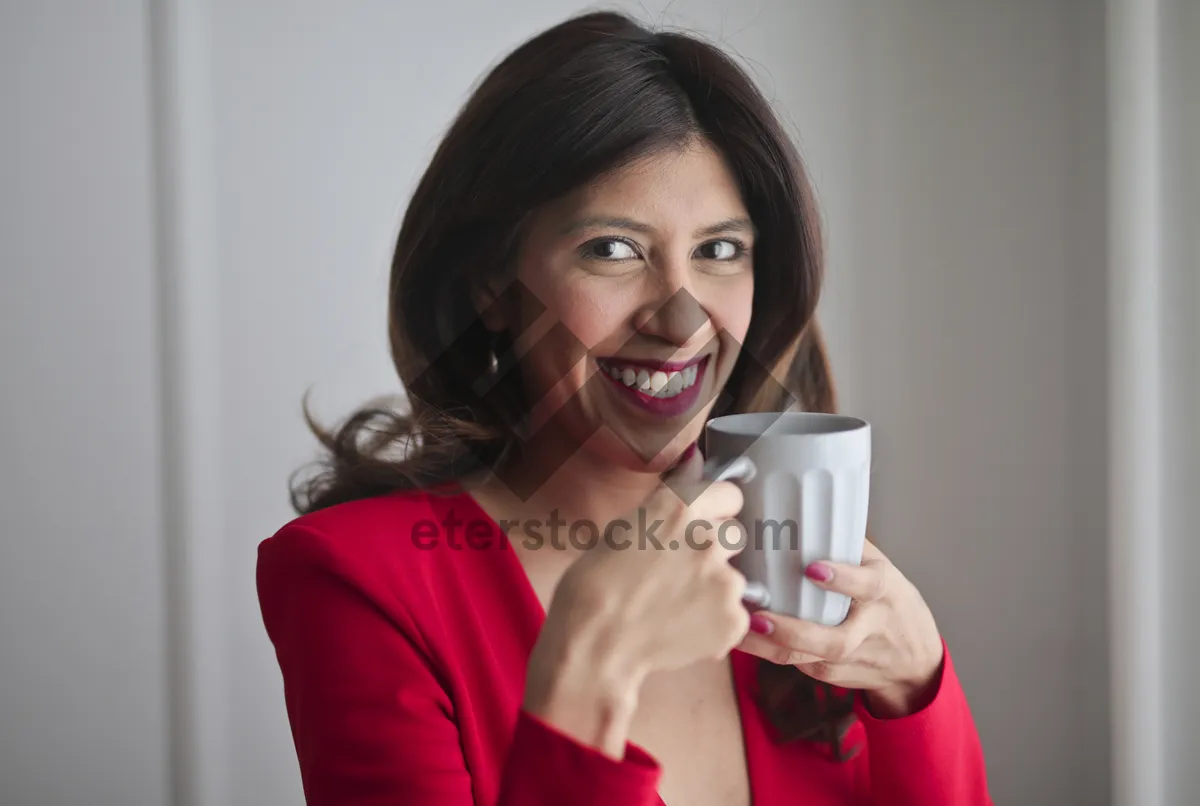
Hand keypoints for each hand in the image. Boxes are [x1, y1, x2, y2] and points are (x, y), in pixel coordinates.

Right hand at [523, 447, 751, 753]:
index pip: (729, 493)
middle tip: (681, 569)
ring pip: (733, 577)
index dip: (716, 508)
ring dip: (713, 587)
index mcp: (680, 507)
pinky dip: (714, 621)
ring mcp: (726, 580)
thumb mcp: (624, 527)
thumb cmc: (594, 585)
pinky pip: (734, 614)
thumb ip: (668, 501)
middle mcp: (709, 537)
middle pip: (734, 533)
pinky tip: (681, 627)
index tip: (705, 521)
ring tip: (674, 606)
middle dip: (714, 548)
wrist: (594, 644)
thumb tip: (695, 462)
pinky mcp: (734, 619)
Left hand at [736, 540, 944, 717]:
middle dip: (796, 632)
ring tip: (741, 631)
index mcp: (884, 593)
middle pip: (837, 640)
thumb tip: (806, 511)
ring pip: (812, 660)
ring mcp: (854, 657)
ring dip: (773, 647)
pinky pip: (802, 666)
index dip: (842, 579)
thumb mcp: (882, 570)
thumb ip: (849, 546)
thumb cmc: (891, 605)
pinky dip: (773, 654)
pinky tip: (747, 640)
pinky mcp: (836, 675)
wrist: (916, 663)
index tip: (813, 569)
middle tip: (760, 617)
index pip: (868, 586)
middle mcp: (871, 628)